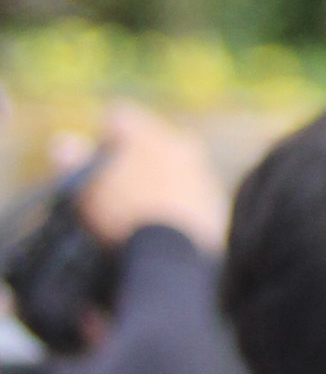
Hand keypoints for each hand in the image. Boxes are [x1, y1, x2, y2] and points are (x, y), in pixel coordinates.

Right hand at [68, 103, 225, 255]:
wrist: (171, 256)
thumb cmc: (120, 219)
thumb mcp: (87, 191)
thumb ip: (73, 163)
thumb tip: (62, 142)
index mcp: (144, 133)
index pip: (118, 117)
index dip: (103, 139)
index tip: (97, 164)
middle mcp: (177, 142)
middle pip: (149, 140)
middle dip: (134, 158)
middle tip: (117, 192)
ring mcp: (200, 169)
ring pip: (175, 165)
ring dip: (160, 179)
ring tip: (141, 213)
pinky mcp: (214, 198)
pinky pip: (192, 191)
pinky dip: (179, 201)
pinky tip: (164, 225)